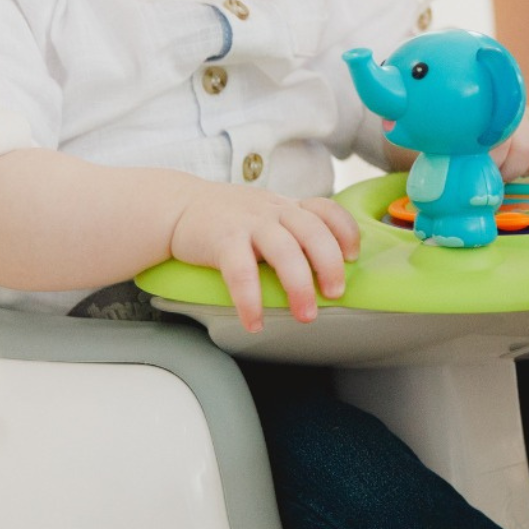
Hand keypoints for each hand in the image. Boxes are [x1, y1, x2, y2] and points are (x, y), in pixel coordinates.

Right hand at [169, 185, 359, 333]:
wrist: (176, 206)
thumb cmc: (225, 219)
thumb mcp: (264, 214)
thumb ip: (291, 232)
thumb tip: (324, 272)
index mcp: (286, 207)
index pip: (326, 209)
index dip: (345, 231)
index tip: (353, 256)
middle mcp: (272, 211)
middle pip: (313, 231)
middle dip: (330, 264)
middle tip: (334, 294)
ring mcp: (247, 223)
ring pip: (284, 250)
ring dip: (299, 285)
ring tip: (305, 316)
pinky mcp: (222, 239)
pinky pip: (241, 271)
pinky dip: (251, 300)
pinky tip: (254, 322)